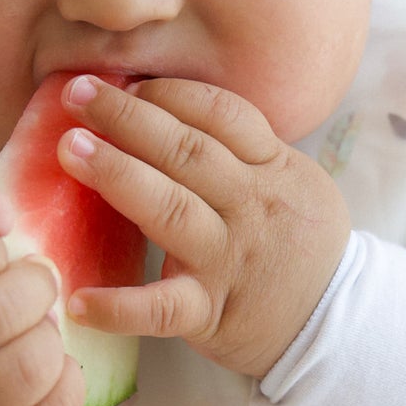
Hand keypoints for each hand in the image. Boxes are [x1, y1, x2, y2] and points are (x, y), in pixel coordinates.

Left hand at [58, 75, 351, 379]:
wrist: (335, 324)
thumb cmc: (297, 245)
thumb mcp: (292, 183)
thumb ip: (242, 151)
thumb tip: (160, 108)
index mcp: (274, 169)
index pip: (222, 115)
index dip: (170, 93)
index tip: (125, 81)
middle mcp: (253, 207)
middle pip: (188, 151)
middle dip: (130, 117)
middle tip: (78, 94)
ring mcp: (230, 260)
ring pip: (171, 209)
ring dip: (117, 175)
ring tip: (70, 150)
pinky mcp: (211, 312)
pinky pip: (162, 309)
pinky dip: (119, 307)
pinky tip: (78, 300)